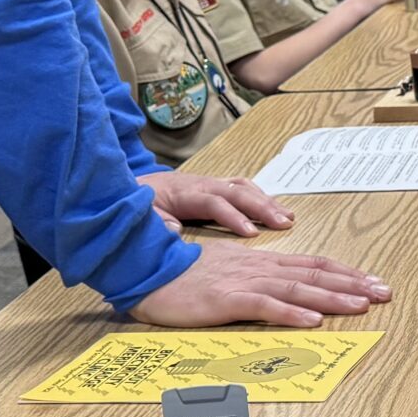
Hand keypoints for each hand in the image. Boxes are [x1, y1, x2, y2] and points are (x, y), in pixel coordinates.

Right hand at [129, 240, 390, 328]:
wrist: (146, 267)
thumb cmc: (183, 274)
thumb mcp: (226, 274)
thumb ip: (255, 282)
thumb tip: (284, 296)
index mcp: (261, 263)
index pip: (312, 266)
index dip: (344, 274)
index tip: (372, 283)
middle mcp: (260, 269)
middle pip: (314, 275)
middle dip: (352, 284)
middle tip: (384, 293)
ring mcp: (245, 283)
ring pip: (297, 289)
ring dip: (332, 298)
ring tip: (362, 306)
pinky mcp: (226, 300)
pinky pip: (264, 306)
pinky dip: (291, 314)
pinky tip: (312, 322)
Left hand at [140, 170, 292, 236]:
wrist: (129, 186)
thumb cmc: (137, 206)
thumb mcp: (139, 217)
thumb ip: (157, 224)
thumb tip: (176, 231)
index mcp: (184, 193)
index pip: (214, 202)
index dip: (233, 217)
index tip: (251, 234)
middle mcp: (202, 183)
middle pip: (237, 191)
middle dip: (262, 207)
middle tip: (284, 223)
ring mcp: (210, 182)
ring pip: (244, 187)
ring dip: (268, 202)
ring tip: (288, 217)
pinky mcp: (214, 186)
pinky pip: (243, 187)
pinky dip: (261, 196)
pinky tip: (275, 209)